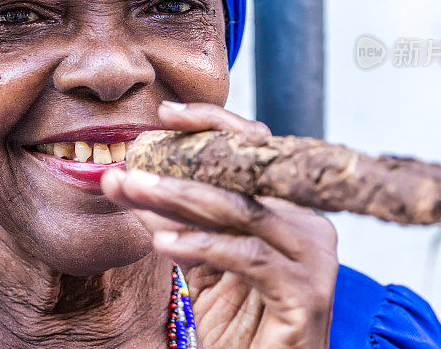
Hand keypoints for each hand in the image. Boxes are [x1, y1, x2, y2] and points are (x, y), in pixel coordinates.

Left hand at [101, 102, 337, 348]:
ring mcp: (313, 255)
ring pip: (240, 211)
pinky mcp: (308, 291)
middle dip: (178, 168)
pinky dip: (202, 245)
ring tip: (134, 191)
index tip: (166, 114)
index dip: (212, 124)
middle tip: (129, 164)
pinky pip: (246, 256)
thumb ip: (172, 222)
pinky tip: (164, 244)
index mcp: (286, 209)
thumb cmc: (239, 326)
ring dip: (179, 199)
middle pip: (240, 179)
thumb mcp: (199, 263)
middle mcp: (307, 223)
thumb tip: (126, 181)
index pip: (251, 152)